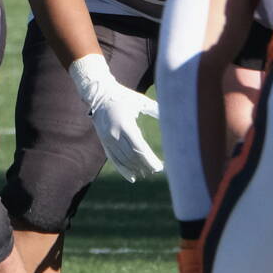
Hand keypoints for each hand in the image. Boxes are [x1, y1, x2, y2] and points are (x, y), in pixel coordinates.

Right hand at [68, 54, 162, 180]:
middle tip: (157, 170)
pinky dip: (123, 170)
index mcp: (125, 125)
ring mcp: (107, 139)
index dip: (150, 160)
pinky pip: (114, 159)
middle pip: (132, 157)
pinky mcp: (104, 142)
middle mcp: (114, 134)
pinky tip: (132, 178)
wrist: (99, 95)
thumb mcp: (140, 101)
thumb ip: (156, 109)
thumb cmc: (124, 96)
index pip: (139, 148)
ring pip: (123, 160)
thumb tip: (173, 116)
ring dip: (136, 168)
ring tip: (147, 173)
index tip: (160, 167)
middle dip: (145, 165)